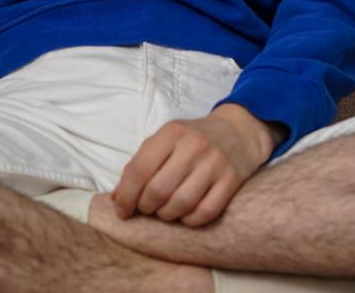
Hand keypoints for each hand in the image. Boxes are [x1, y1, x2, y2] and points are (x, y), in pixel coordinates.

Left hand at [110, 110, 267, 227]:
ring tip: (165, 210)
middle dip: (146, 207)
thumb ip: (141, 164)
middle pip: (158, 190)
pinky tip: (186, 214)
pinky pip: (204, 213)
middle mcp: (193, 146)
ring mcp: (214, 164)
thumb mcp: (165, 140)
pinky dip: (190, 221)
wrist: (236, 132)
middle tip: (147, 208)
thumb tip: (118, 199)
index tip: (122, 210)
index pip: (139, 169)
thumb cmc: (192, 139)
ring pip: (180, 205)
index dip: (126, 195)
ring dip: (166, 215)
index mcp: (172, 132)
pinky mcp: (231, 181)